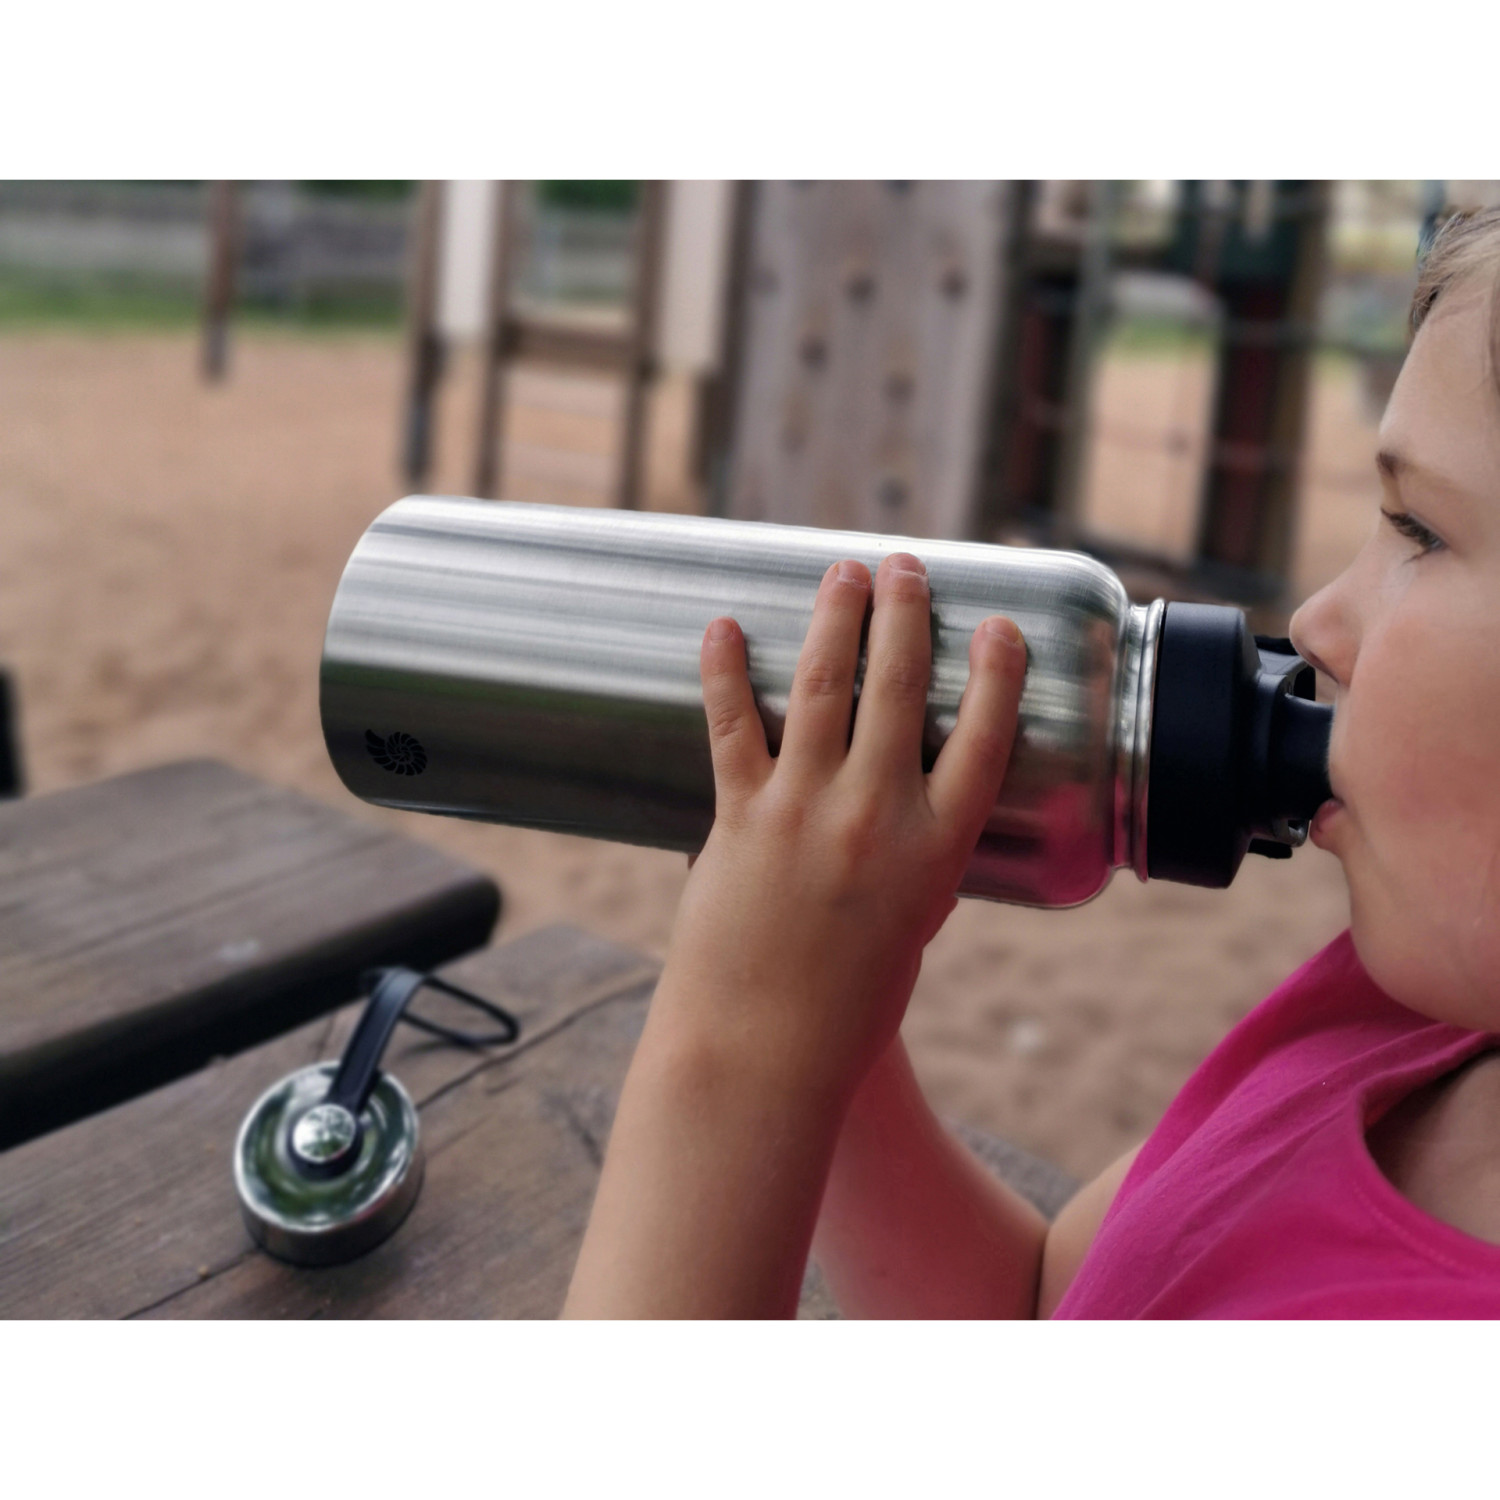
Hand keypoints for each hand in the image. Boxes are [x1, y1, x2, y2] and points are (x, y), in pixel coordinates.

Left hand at [655, 551, 1028, 1102]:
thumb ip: (910, 860)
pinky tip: (726, 627)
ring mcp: (805, 811)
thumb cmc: (846, 1008)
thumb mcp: (907, 929)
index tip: (1001, 627)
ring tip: (844, 572)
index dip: (998, 675)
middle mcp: (876, 817)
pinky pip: (733, 726)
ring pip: (825, 689)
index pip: (984, 740)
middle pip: (901, 690)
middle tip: (906, 566)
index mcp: (936, 852)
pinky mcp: (740, 818)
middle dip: (906, 615)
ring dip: (835, 619)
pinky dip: (727, 671)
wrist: (761, 1051)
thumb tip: (899, 809)